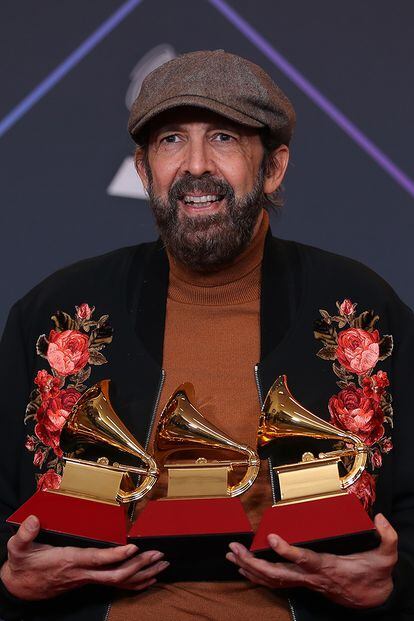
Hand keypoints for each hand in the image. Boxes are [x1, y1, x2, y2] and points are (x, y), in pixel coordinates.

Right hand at [1, 515, 168, 599]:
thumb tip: (34, 520)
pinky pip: (116, 585)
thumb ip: (25, 534)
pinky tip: (148, 579)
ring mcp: (87, 579)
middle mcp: (83, 572)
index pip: (97, 559)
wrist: (20, 585)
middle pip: (116, 574)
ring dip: (143, 574)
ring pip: (120, 581)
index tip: (133, 547)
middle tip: (159, 555)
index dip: (116, 556)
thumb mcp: (18, 548)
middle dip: (139, 565)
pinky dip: (134, 583)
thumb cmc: (23, 564)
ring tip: (162, 565)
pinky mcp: (89, 580)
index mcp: (70, 560)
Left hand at [226, 513, 397, 608]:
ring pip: (273, 580)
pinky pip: (275, 582)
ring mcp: (305, 582)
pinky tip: (244, 567)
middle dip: (254, 563)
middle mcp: (312, 576)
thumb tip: (381, 518)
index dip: (288, 551)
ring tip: (231, 555)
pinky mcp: (303, 583)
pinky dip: (258, 575)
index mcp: (328, 566)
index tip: (272, 538)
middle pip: (278, 575)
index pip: (305, 560)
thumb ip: (387, 537)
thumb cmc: (375, 574)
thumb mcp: (386, 556)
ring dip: (250, 568)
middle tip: (235, 549)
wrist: (373, 598)